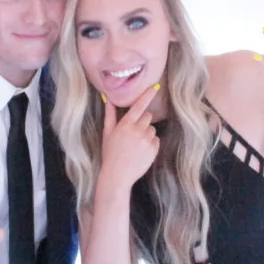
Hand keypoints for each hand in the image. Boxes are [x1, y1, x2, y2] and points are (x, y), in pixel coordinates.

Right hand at [99, 77, 162, 194]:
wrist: (117, 176)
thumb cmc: (110, 153)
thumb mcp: (107, 133)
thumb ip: (110, 114)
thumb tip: (108, 98)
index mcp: (125, 125)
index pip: (139, 106)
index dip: (147, 95)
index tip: (155, 87)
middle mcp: (137, 131)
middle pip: (148, 116)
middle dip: (143, 121)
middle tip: (134, 132)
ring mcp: (146, 141)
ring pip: (152, 129)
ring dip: (146, 134)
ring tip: (136, 145)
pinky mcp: (153, 150)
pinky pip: (156, 140)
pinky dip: (151, 144)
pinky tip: (141, 151)